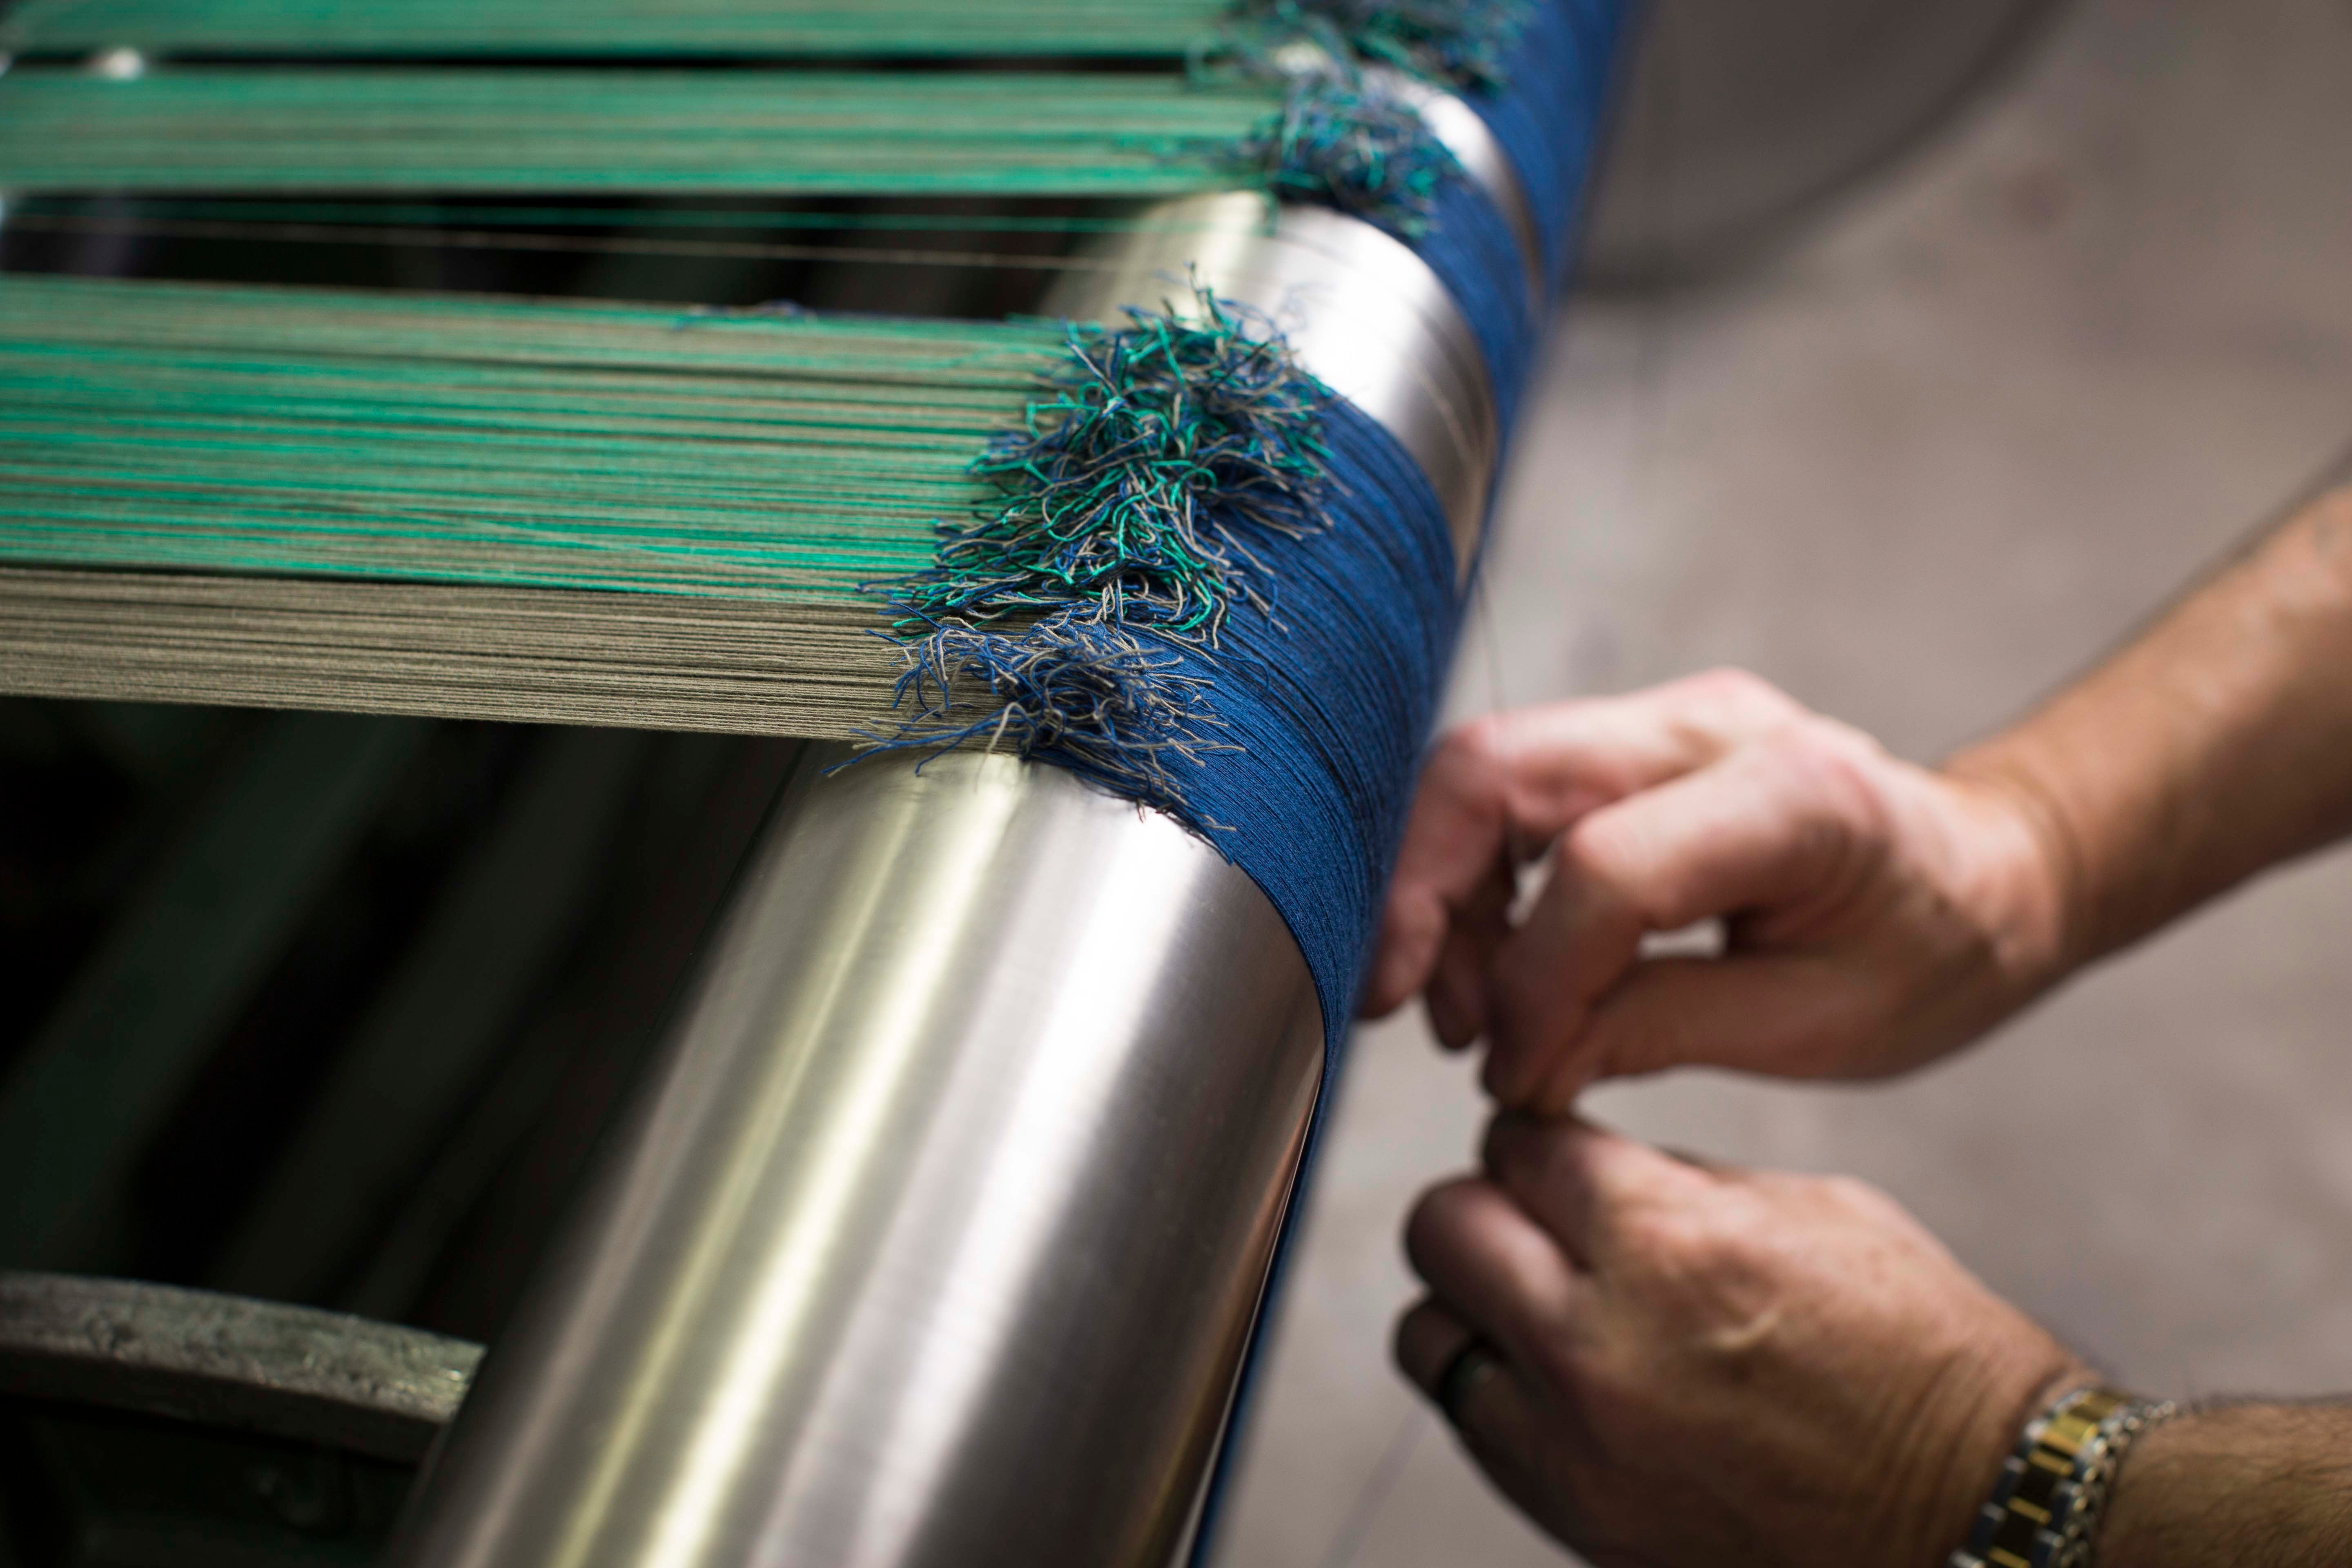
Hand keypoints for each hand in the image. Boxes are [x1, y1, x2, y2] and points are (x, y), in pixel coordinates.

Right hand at [1364, 669, 2073, 1107]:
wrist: (1991, 873)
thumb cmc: (1934, 951)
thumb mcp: (1818, 1027)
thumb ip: (1654, 1030)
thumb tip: (1516, 1063)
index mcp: (1791, 794)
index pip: (1596, 869)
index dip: (1529, 982)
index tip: (1513, 1071)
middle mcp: (1706, 724)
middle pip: (1492, 771)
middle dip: (1421, 897)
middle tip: (1412, 1012)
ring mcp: (1660, 719)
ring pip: (1479, 772)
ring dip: (1439, 892)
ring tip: (1466, 1013)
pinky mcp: (1629, 742)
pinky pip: (1507, 790)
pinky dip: (1472, 879)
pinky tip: (1492, 967)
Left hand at [1395, 1116, 2086, 1567]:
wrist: (1982, 1516)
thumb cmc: (1924, 1360)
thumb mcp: (1814, 1211)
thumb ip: (1675, 1182)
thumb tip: (1583, 1167)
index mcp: (1670, 1244)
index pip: (1518, 1145)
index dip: (1540, 1142)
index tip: (1559, 1156)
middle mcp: (1599, 1346)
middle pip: (1441, 1228)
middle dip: (1486, 1207)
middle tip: (1534, 1219)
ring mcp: (1575, 1446)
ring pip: (1429, 1334)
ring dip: (1474, 1307)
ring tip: (1544, 1308)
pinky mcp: (1573, 1518)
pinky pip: (1472, 1426)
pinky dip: (1499, 1392)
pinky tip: (1568, 1381)